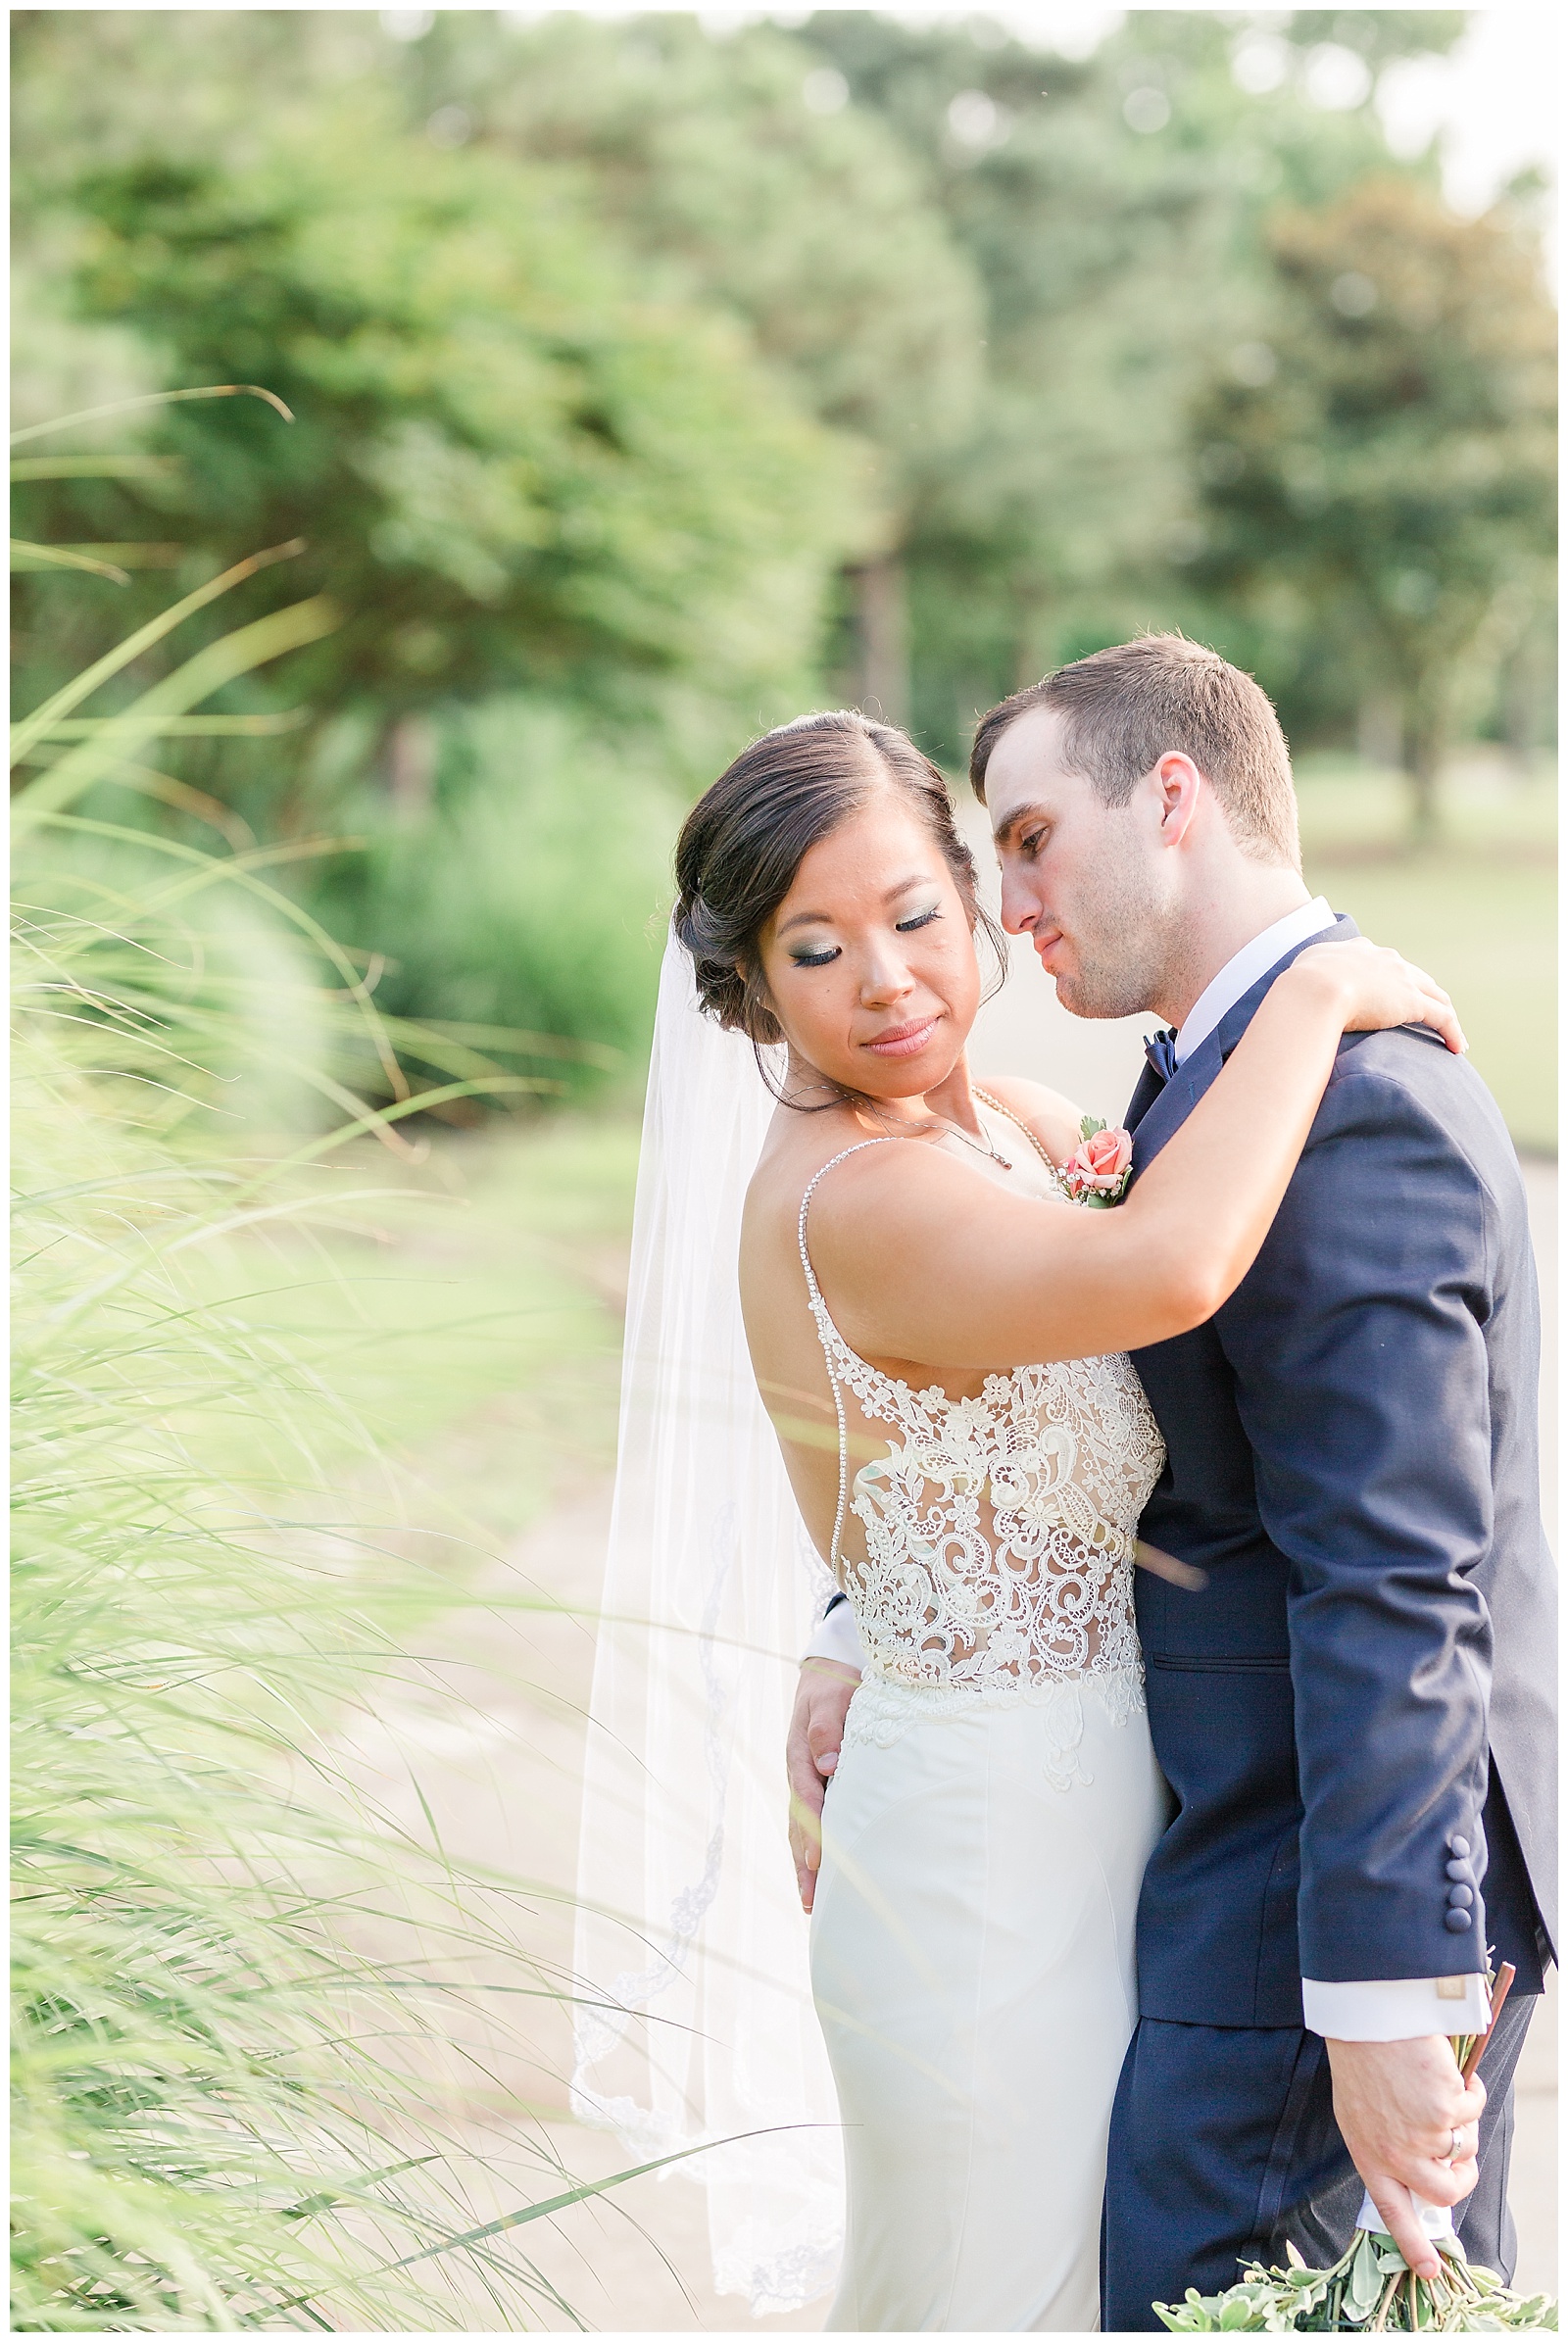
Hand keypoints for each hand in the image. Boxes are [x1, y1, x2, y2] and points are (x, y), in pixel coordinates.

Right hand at [786, 1658, 859, 1911]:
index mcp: (800, 1756)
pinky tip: (819, 1876)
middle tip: (811, 1901)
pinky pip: (812, 1823)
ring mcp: (806, 1783)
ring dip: (805, 1866)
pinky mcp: (817, 1787)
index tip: (816, 1861)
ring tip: (811, 1904)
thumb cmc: (834, 1685)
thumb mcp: (830, 1698)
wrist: (828, 1673)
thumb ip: (827, 1727)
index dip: (812, 1831)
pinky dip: (812, 1851)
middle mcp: (800, 1774)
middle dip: (804, 1864)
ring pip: (801, 1830)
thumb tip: (827, 1763)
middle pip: (798, 1825)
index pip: (806, 1800)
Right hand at [1291, 938, 1466, 1055]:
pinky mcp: (1413, 1002)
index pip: (1384, 962)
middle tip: (1427, 1014)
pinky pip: (1442, 1018)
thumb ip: (1307, 979)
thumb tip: (1296, 997)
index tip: (1391, 993)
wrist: (1313, 990)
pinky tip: (1459, 1048)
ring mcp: (1402, 979)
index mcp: (1359, 951)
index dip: (1391, 978)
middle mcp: (1385, 959)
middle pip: (1415, 976)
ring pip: (1435, 995)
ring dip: (1445, 1014)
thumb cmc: (1299, 987)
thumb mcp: (1300, 973)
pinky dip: (1453, 1032)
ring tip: (1451, 1033)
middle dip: (1424, 994)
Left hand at [1325, 2036, 1486, 2278]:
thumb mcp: (1361, 2111)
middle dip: (1464, 2177)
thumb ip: (1385, 2144)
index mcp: (1368, 2154)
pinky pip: (1473, 2110)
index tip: (1429, 2271)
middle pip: (1445, 2192)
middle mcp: (1395, 2153)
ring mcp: (1422, 2136)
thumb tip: (1419, 2168)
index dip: (1412, 2245)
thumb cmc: (1362, 2056)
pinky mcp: (1446, 2112)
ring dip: (1462, 2121)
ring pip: (1464, 2147)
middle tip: (1464, 2157)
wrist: (1368, 2016)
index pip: (1392, 2212)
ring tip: (1439, 2089)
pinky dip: (1469, 2089)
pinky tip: (1445, 2069)